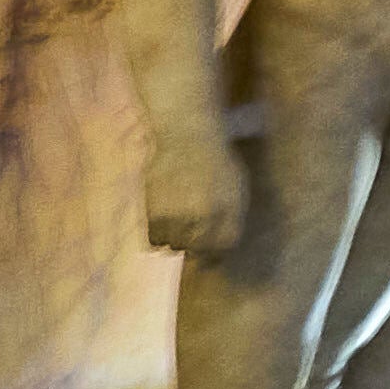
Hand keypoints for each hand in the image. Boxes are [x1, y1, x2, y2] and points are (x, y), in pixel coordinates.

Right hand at [137, 92, 239, 255]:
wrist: (186, 134)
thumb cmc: (214, 161)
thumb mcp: (236, 187)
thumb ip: (231, 218)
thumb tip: (220, 250)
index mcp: (231, 211)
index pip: (223, 248)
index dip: (216, 254)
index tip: (209, 252)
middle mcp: (206, 216)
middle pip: (197, 250)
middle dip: (195, 245)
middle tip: (189, 230)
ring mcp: (180, 214)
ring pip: (174, 246)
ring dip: (175, 238)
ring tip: (177, 218)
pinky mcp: (155, 210)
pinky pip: (153, 239)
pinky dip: (157, 234)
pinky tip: (162, 219)